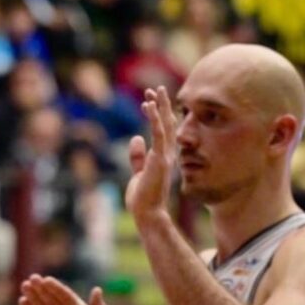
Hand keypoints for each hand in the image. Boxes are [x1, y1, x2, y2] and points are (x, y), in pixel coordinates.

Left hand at [126, 86, 175, 222]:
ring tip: (153, 91)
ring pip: (165, 125)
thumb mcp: (138, 173)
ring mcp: (166, 156)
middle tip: (154, 90)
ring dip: (159, 107)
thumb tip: (136, 138)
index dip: (159, 115)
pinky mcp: (159, 159)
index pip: (164, 132)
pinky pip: (158, 133)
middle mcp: (168, 154)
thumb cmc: (143, 198)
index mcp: (163, 158)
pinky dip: (154, 118)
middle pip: (167, 124)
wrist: (148, 214)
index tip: (150, 102)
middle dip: (161, 106)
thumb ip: (137, 157)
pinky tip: (148, 105)